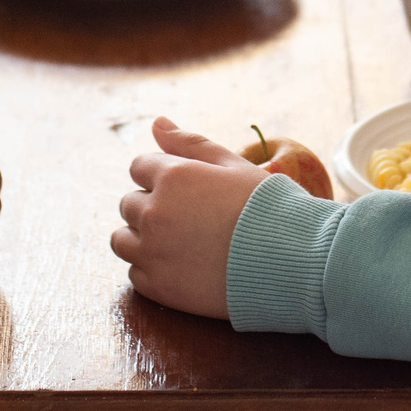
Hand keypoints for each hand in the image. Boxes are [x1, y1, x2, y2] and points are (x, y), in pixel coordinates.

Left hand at [111, 118, 271, 318]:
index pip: (138, 167)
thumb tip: (156, 122)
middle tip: (189, 217)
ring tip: (177, 242)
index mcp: (171, 177)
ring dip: (141, 237)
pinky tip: (182, 265)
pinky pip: (136, 273)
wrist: (289, 261)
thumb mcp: (231, 164)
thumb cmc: (266, 207)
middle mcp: (154, 213)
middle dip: (152, 205)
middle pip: (129, 204)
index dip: (162, 175)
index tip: (187, 190)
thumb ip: (189, 143)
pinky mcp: (159, 288)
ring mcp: (152, 253)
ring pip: (121, 240)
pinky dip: (152, 269)